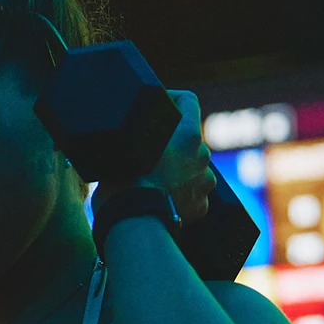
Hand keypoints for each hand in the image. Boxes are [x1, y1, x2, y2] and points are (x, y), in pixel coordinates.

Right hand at [91, 89, 216, 226]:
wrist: (133, 225)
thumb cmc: (122, 186)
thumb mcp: (118, 151)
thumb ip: (132, 140)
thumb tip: (121, 139)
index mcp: (187, 135)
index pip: (188, 101)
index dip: (172, 98)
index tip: (158, 106)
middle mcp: (202, 155)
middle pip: (189, 139)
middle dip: (171, 143)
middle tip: (146, 152)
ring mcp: (205, 182)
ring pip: (191, 168)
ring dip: (176, 170)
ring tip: (151, 181)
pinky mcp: (202, 206)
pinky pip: (191, 194)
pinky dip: (178, 195)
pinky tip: (158, 200)